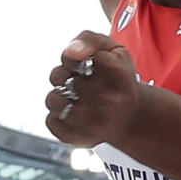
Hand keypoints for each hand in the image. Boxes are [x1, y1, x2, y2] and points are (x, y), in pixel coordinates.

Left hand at [44, 31, 140, 147]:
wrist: (129, 117)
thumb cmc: (116, 80)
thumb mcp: (112, 50)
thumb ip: (89, 40)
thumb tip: (71, 53)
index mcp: (120, 75)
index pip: (78, 56)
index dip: (76, 57)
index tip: (84, 64)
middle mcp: (110, 102)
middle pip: (60, 76)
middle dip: (64, 75)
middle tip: (80, 81)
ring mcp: (95, 124)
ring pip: (53, 100)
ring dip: (58, 96)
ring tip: (73, 98)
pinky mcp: (81, 139)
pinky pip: (51, 121)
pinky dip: (57, 115)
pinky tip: (73, 115)